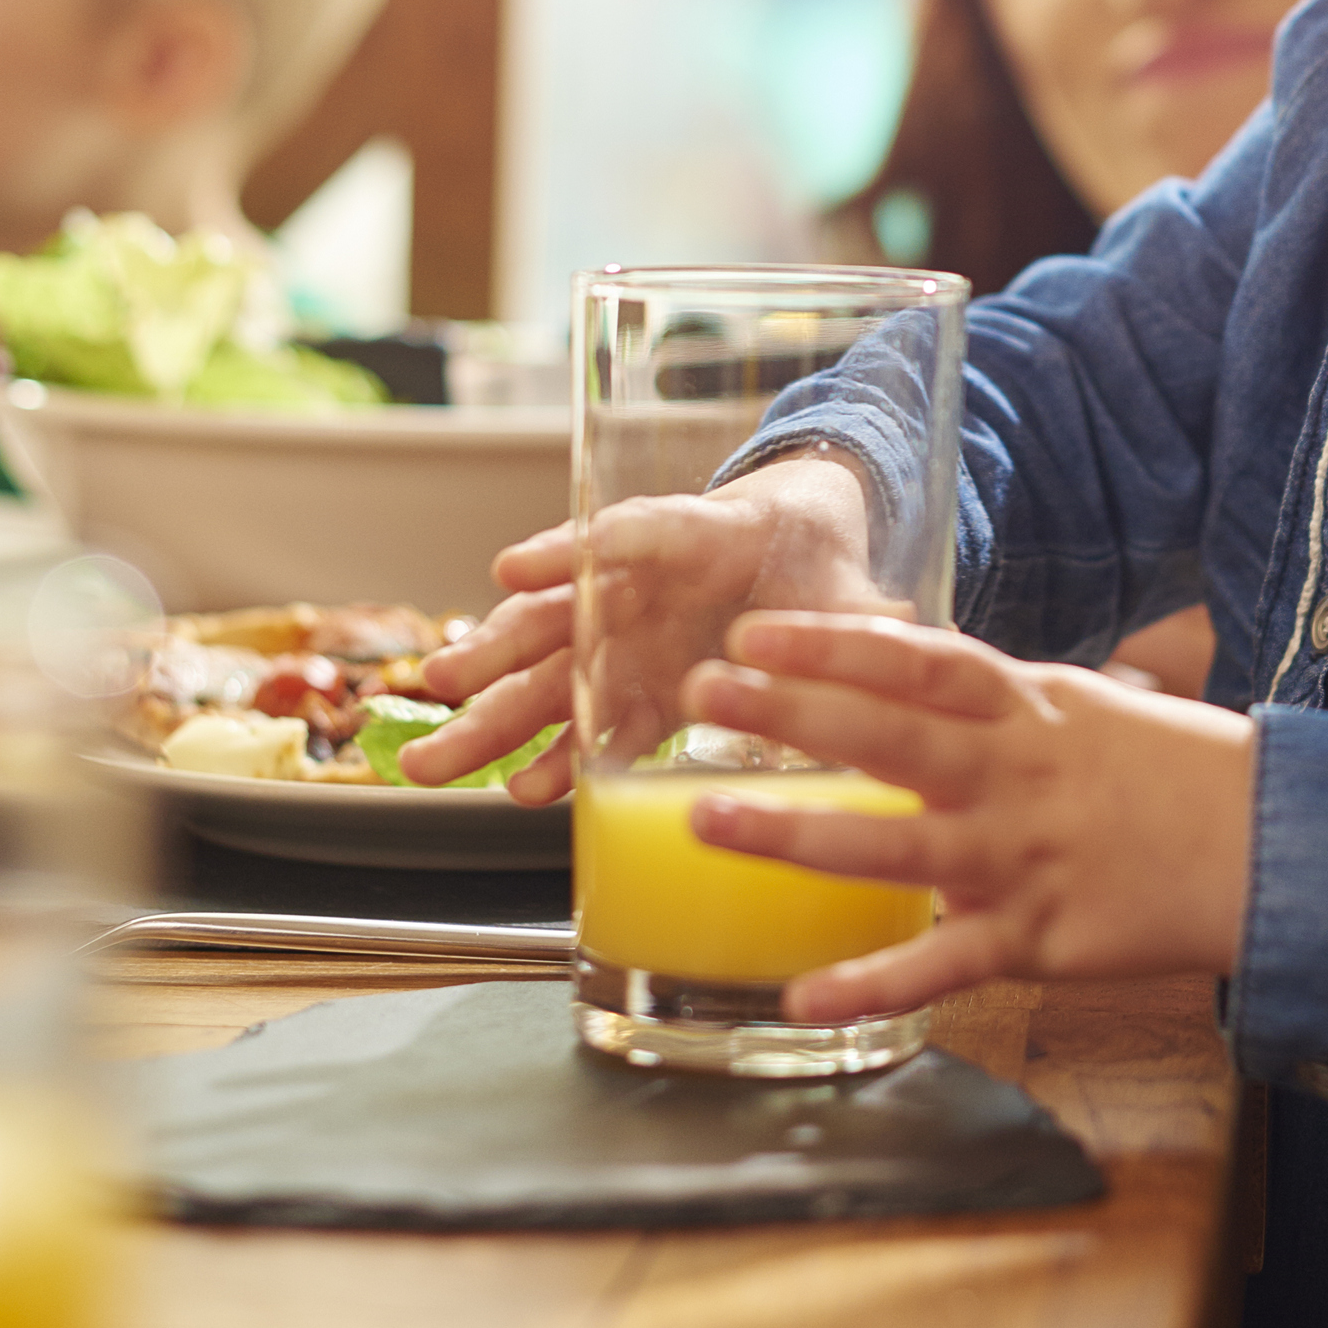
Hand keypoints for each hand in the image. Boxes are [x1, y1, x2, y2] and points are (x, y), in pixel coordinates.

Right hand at [404, 453, 876, 802]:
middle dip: (495, 654)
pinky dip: (551, 757)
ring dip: (491, 717)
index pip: (629, 533)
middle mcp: (639, 586)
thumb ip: (862, 610)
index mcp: (695, 535)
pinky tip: (520, 794)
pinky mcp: (631, 687)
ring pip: (544, 674)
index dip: (569, 550)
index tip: (514, 571)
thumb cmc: (819, 556)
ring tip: (431, 763)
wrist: (801, 554)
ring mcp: (624, 638)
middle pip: (556, 615)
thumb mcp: (848, 578)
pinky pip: (581, 722)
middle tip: (441, 685)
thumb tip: (897, 624)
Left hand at [677, 611, 1255, 1021]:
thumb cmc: (1176, 775)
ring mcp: (1025, 857)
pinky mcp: (1040, 936)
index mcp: (1030, 710)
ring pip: (896, 843)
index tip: (752, 635)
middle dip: (789, 713)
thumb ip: (995, 701)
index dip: (832, 646)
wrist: (1275, 849)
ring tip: (707, 822)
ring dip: (796, 833)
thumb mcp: (1087, 711)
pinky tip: (803, 993)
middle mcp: (1017, 774)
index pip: (917, 663)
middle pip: (888, 736)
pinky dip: (873, 981)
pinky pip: (943, 963)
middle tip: (701, 694)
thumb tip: (910, 668)